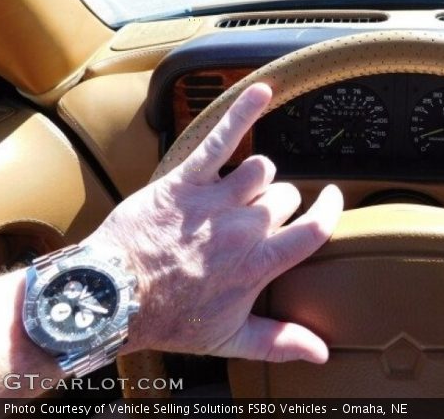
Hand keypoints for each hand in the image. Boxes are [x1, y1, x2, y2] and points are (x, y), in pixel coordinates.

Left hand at [85, 83, 342, 363]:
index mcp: (259, 264)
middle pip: (286, 196)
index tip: (331, 201)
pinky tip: (261, 90)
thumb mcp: (230, 340)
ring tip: (239, 188)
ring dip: (255, 176)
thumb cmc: (169, 318)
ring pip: (262, 169)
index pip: (314, 229)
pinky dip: (243, 111)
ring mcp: (217, 200)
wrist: (112, 297)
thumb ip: (280, 342)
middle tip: (255, 218)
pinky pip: (222, 138)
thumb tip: (322, 353)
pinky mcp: (188, 180)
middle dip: (278, 203)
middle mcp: (245, 228)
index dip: (328, 210)